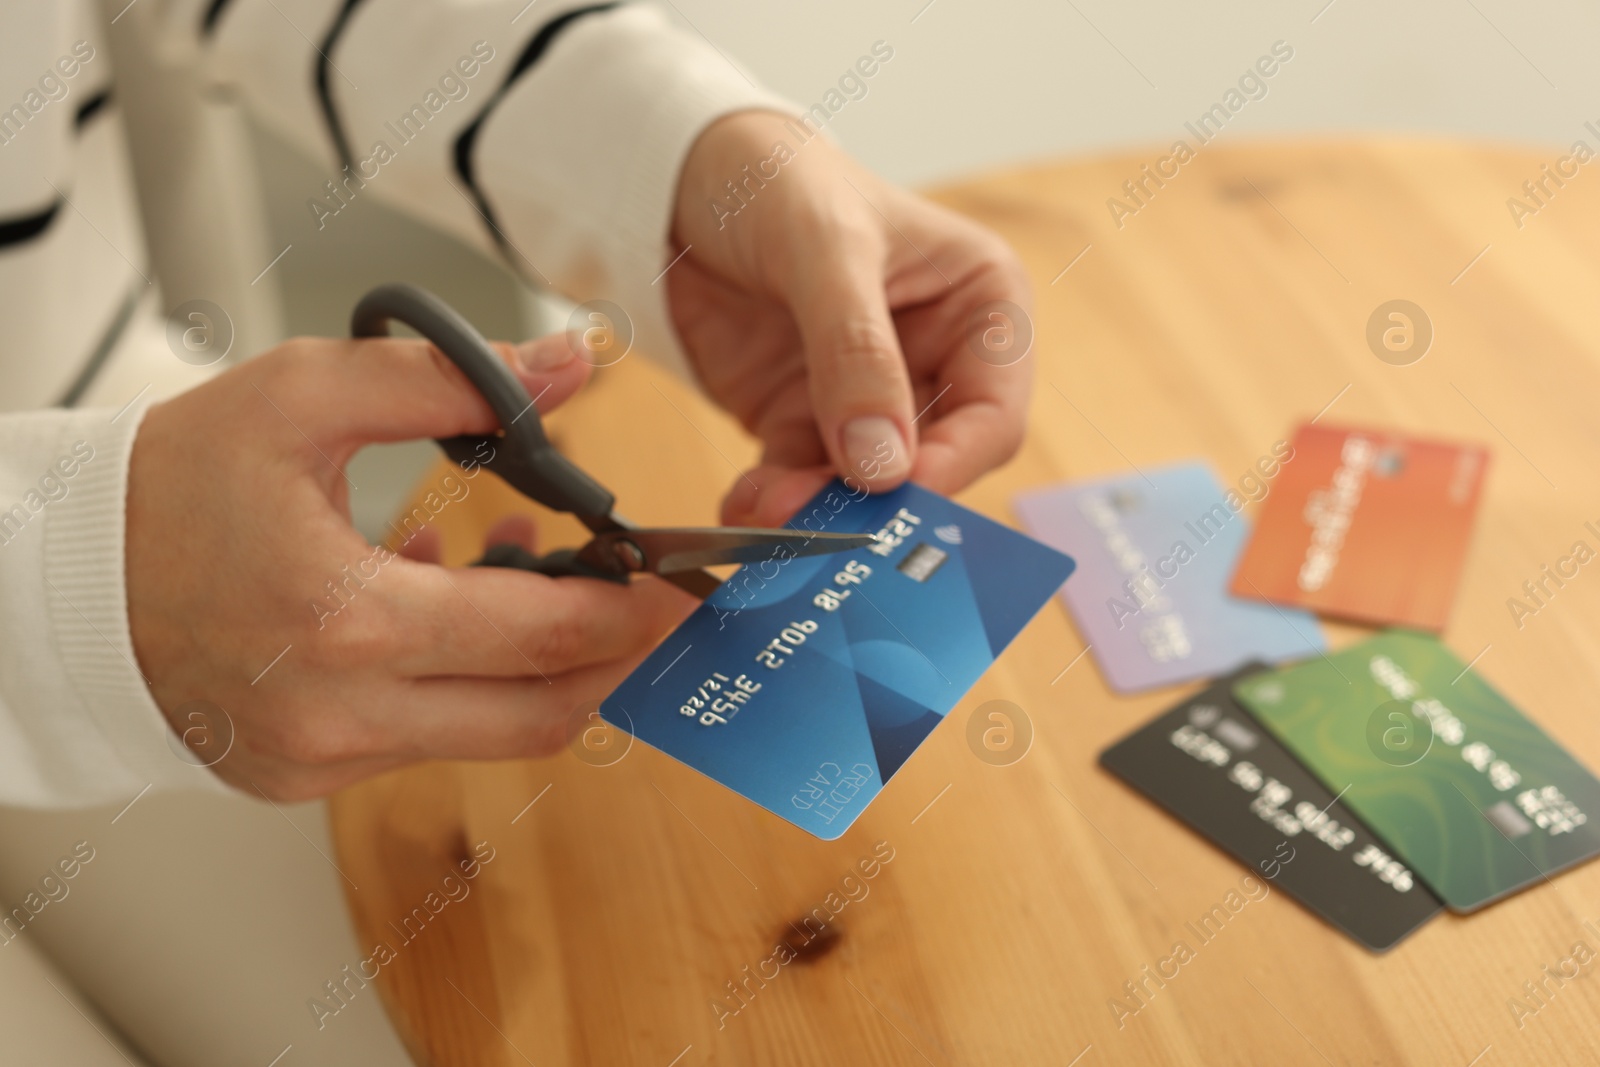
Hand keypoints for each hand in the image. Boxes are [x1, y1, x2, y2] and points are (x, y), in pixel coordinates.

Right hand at [127, 334, 694, 799]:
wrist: (55, 581)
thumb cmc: (166, 488)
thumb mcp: (301, 396)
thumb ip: (447, 378)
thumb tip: (567, 362)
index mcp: (346, 620)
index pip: (538, 635)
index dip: (626, 609)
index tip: (675, 584)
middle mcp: (341, 714)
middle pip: (538, 714)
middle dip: (611, 658)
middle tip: (652, 607)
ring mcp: (322, 760)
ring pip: (489, 735)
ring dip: (541, 668)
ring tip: (546, 581)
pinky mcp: (305, 777)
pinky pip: (426, 741)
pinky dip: (469, 687)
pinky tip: (459, 613)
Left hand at [668, 110, 1033, 526]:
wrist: (683, 176)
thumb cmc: (777, 177)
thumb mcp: (824, 247)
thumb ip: (856, 352)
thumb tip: (882, 463)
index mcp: (980, 305)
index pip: (992, 415)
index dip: (949, 465)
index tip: (890, 494)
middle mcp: (936, 359)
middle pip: (930, 464)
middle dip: (873, 499)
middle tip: (819, 521)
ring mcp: (868, 396)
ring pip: (861, 485)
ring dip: (816, 510)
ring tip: (765, 513)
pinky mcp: (804, 418)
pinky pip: (800, 479)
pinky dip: (775, 501)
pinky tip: (743, 506)